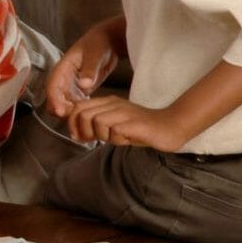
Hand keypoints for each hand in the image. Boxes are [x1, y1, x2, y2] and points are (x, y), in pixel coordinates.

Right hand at [46, 25, 119, 117]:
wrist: (107, 41)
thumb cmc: (99, 44)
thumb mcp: (95, 54)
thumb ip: (89, 69)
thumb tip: (84, 85)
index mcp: (63, 68)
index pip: (52, 86)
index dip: (54, 100)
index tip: (60, 112)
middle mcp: (63, 79)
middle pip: (55, 98)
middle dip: (61, 110)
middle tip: (74, 120)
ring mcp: (70, 86)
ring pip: (63, 104)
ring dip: (70, 113)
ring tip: (82, 121)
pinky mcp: (79, 91)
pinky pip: (74, 105)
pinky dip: (78, 111)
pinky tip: (89, 115)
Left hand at [65, 96, 186, 151]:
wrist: (169, 126)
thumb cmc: (140, 128)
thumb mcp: (113, 125)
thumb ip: (95, 125)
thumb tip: (75, 132)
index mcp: (107, 102)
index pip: (77, 107)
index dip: (72, 123)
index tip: (78, 136)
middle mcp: (114, 104)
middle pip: (83, 114)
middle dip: (83, 131)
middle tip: (94, 140)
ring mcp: (124, 112)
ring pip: (96, 121)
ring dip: (101, 135)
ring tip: (115, 138)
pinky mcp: (134, 122)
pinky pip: (115, 131)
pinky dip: (117, 139)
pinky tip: (127, 139)